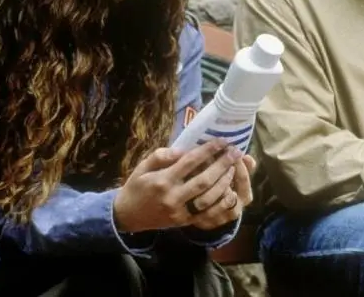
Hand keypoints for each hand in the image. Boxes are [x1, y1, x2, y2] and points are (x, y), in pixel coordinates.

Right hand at [112, 139, 243, 232]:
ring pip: (209, 198)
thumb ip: (161, 156)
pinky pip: (207, 213)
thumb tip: (183, 150)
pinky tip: (229, 190)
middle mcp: (173, 197)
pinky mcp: (185, 222)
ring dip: (224, 182)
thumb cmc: (136, 186)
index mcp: (163, 181)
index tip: (221, 141)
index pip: (190, 162)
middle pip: (204, 180)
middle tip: (235, 152)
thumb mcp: (142, 166)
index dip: (208, 150)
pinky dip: (220, 202)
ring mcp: (181, 212)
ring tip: (234, 168)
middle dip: (222, 165)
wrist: (128, 216)